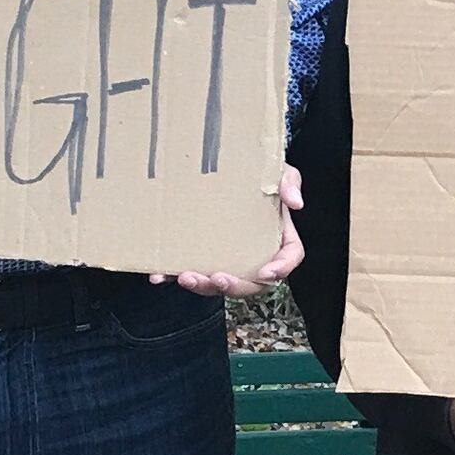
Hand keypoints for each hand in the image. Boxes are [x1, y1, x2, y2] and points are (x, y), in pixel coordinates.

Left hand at [156, 165, 305, 297]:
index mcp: (278, 238)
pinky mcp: (203, 255)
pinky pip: (192, 271)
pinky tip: (159, 276)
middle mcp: (255, 255)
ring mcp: (228, 258)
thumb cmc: (261, 173)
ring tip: (185, 277)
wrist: (232, 168)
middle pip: (251, 282)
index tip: (266, 273)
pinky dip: (173, 277)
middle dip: (233, 286)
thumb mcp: (282, 172)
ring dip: (203, 286)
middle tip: (217, 278)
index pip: (287, 259)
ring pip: (219, 283)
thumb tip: (295, 202)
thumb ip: (290, 183)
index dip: (279, 269)